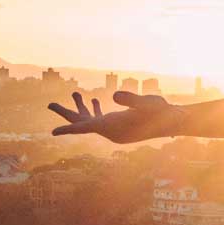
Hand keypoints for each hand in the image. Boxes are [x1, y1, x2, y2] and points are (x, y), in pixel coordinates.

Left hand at [47, 91, 183, 143]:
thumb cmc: (162, 112)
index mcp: (113, 128)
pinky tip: (91, 99)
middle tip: (49, 104)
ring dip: (80, 107)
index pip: (86, 129)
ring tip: (75, 92)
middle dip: (66, 114)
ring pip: (90, 119)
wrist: (173, 121)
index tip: (53, 132)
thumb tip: (113, 95)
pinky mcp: (119, 123)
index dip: (68, 129)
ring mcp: (114, 128)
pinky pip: (100, 117)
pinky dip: (93, 108)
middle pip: (82, 123)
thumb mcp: (148, 103)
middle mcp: (110, 130)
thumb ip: (131, 99)